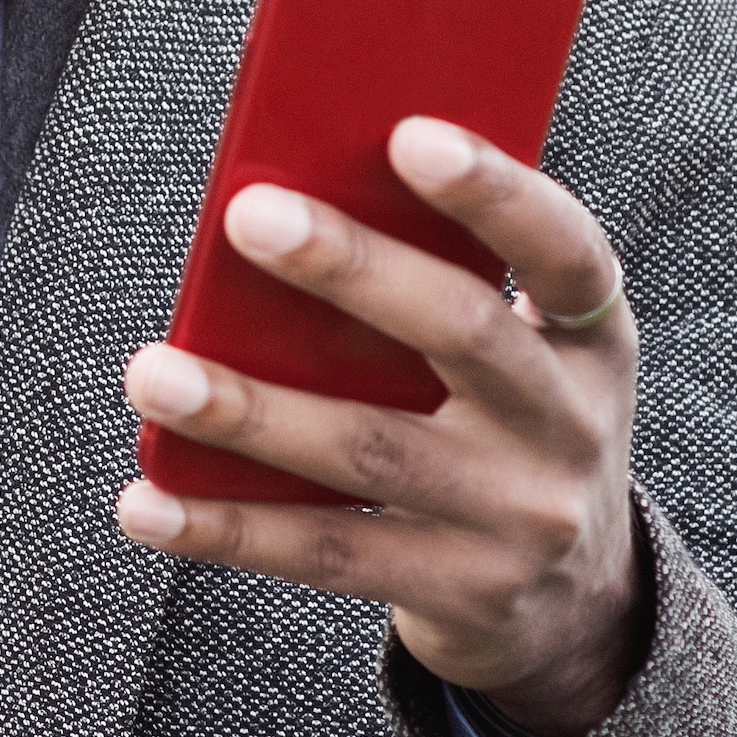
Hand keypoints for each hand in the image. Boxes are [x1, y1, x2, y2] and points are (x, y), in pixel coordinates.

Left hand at [112, 115, 648, 736]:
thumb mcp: (525, 352)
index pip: (565, 247)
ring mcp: (520, 518)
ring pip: (371, 452)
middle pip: (464, 334)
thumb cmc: (506, 424)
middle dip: (351, 270)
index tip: (407, 136)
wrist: (572, 601)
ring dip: (250, 411)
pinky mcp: (460, 591)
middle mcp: (569, 423)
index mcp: (590, 336)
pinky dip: (228, 528)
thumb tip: (290, 192)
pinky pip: (328, 554)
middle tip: (248, 216)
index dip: (495, 191)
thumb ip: (444, 280)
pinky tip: (145, 504)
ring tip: (151, 373)